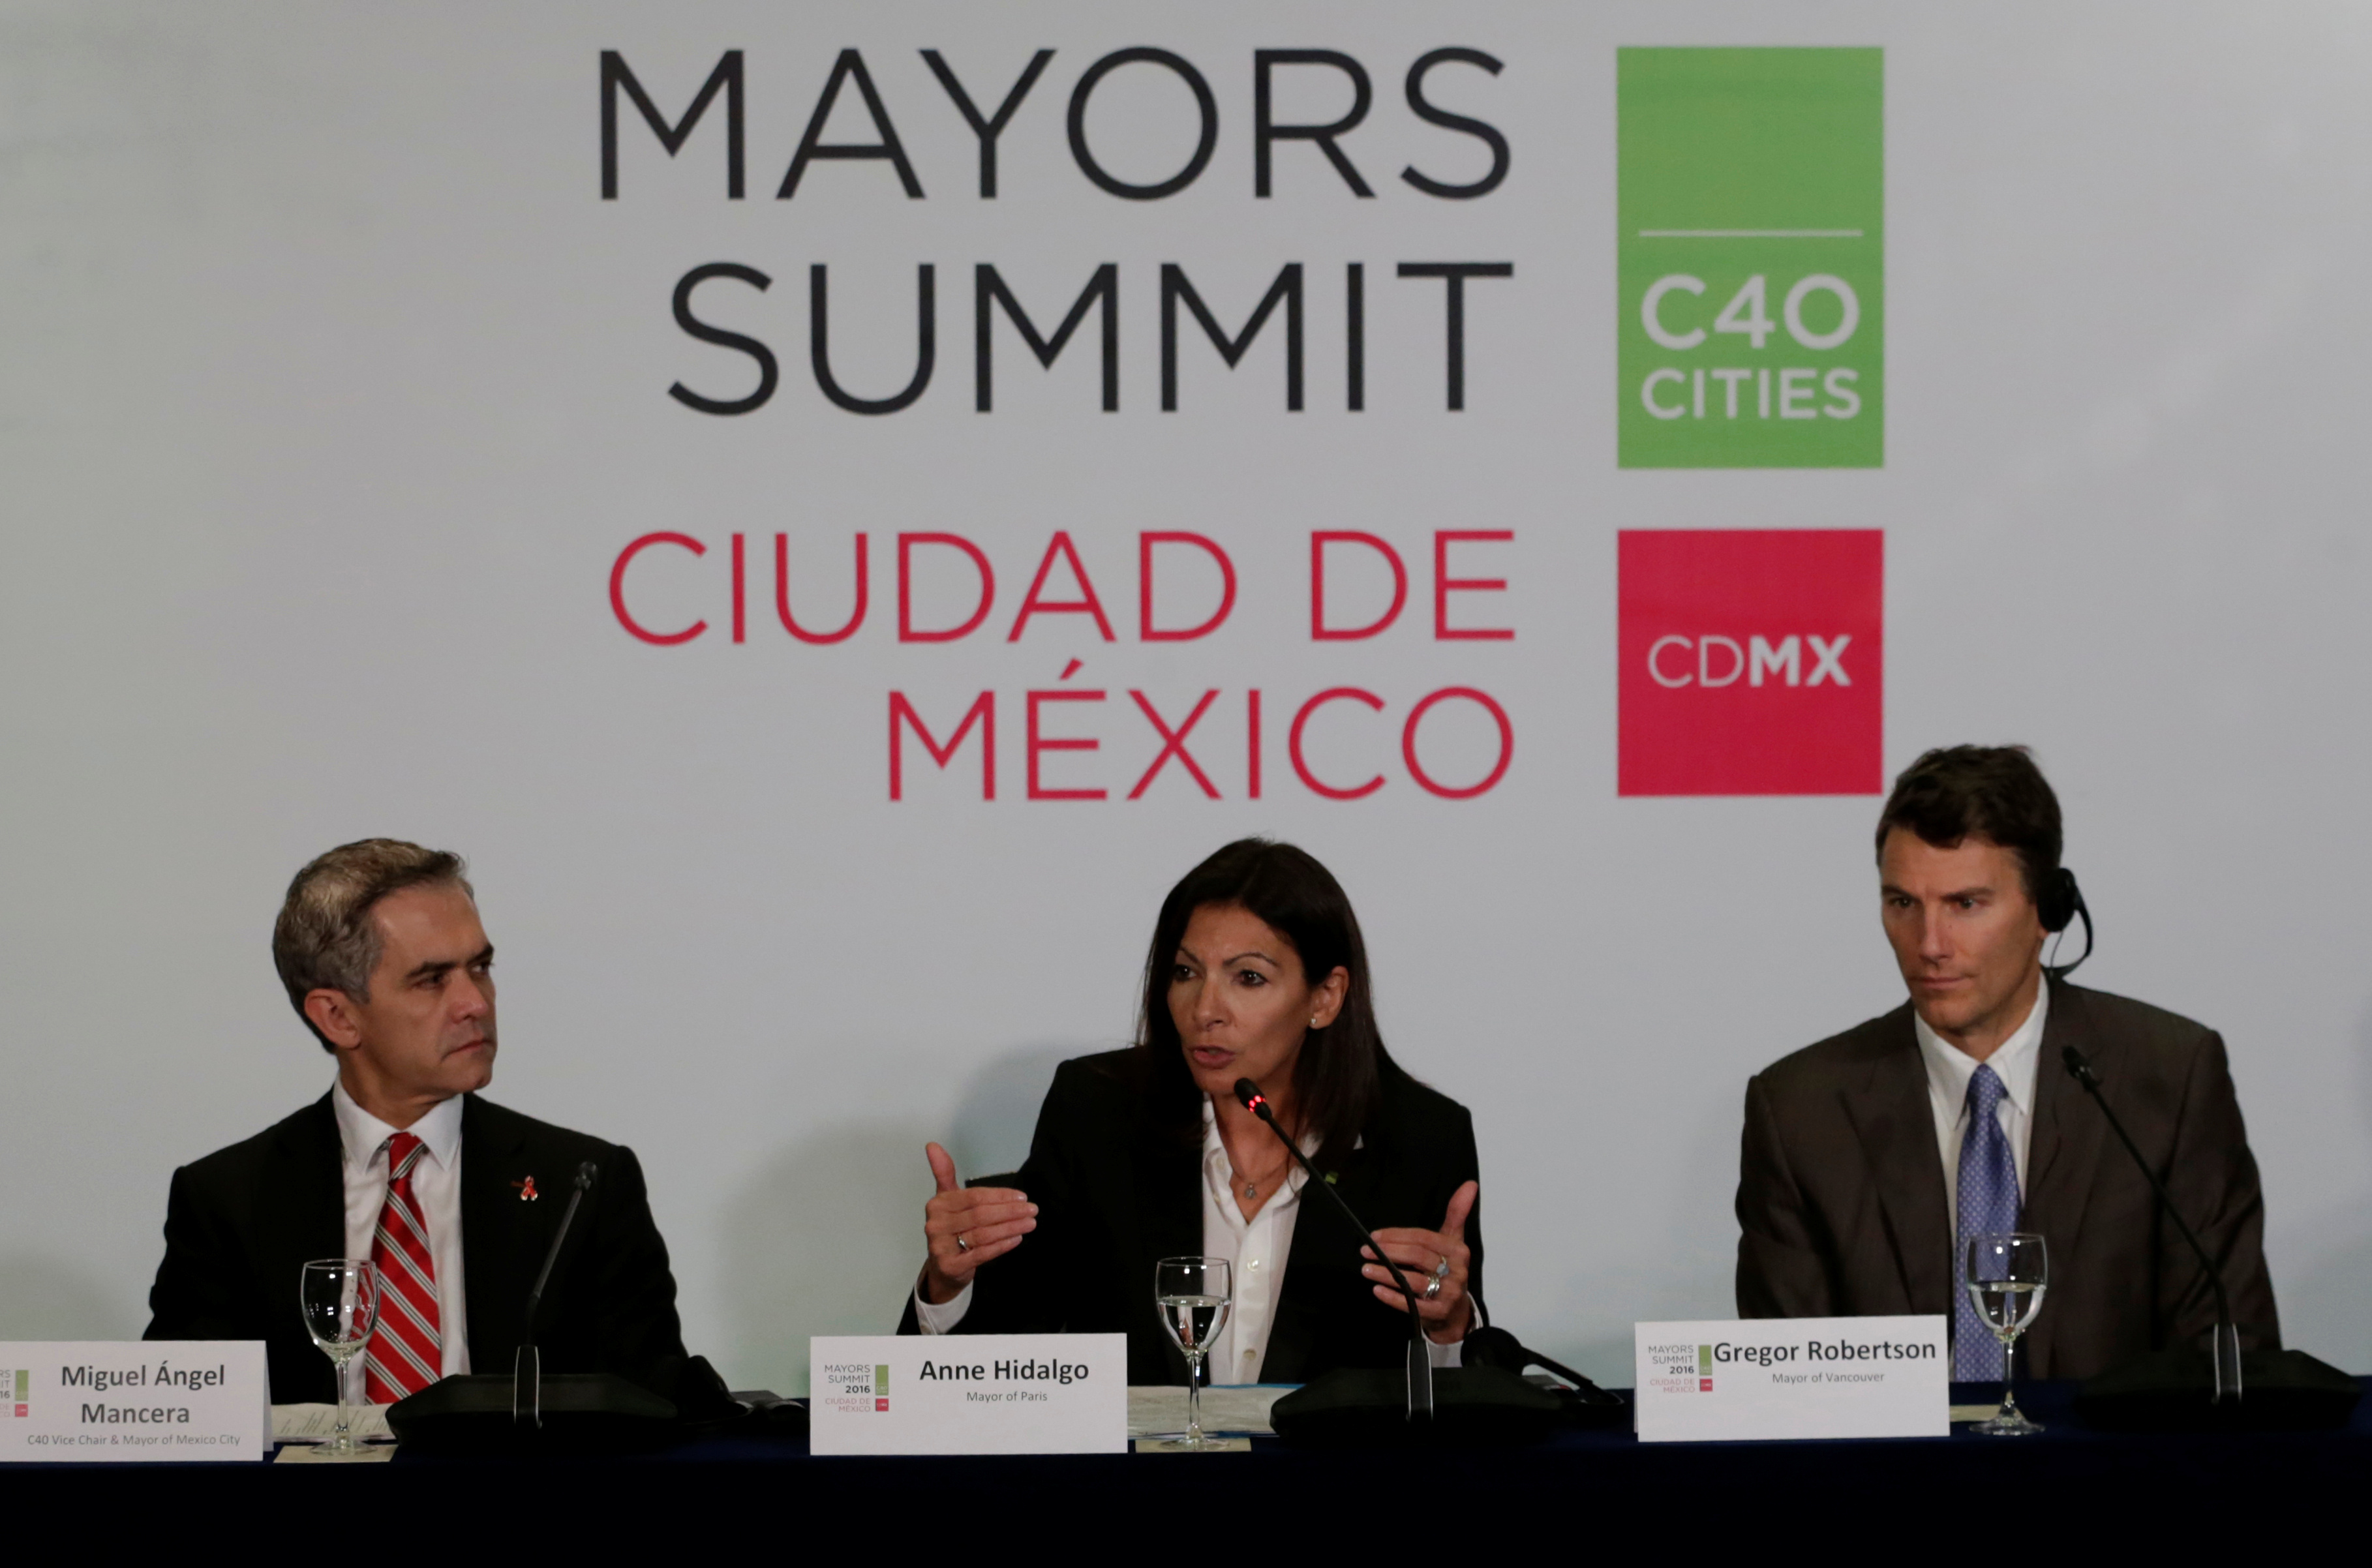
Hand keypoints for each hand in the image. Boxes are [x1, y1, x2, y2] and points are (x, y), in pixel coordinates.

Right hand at [919, 1142, 1036, 1304]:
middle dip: (1009, 1211)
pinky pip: (981, 1254)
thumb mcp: (947, 1200)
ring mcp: (940, 1246)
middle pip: (980, 1215)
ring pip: (983, 1234)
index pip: (974, 1197)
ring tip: (1030, 1223)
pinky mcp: (950, 1265)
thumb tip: (932, 1144)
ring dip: (1010, 1228)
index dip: (1000, 1196)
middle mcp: (936, 1224)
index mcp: (938, 1204)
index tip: (1022, 1197)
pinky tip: (1017, 1239)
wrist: (942, 1268)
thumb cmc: (951, 1229)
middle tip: (1033, 1210)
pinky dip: (1001, 1246)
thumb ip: (944, 1172)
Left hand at [1362, 1180, 1477, 1343]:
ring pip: (1412, 1280)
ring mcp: (1447, 1293)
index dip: (1397, 1235)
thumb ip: (1457, 1213)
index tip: (1375, 1236)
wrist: (1456, 1311)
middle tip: (1365, 1251)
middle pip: (1417, 1256)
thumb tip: (1470, 1184)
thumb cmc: (1449, 1270)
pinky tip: (1377, 1290)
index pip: (1423, 1238)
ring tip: (1366, 1269)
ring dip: (1385, 1274)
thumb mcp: (1453, 1240)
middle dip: (1388, 1251)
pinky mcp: (1437, 1313)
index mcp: (1458, 1250)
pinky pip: (1412, 1304)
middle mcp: (1455, 1271)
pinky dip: (1392, 1297)